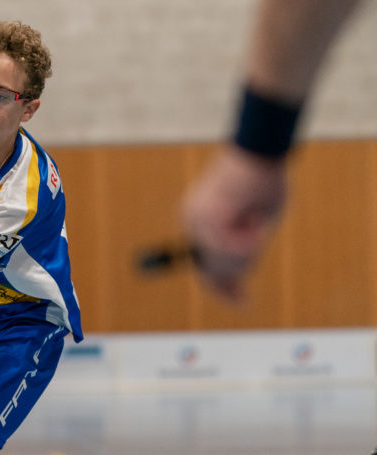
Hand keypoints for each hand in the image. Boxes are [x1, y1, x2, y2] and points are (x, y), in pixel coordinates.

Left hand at [182, 145, 287, 299]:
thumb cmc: (262, 180)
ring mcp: (195, 224)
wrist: (259, 152)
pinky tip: (251, 215)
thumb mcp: (256, 223)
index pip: (205, 267)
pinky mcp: (205, 221)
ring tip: (253, 216)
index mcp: (199, 225)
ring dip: (248, 246)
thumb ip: (245, 248)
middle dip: (239, 265)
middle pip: (216, 270)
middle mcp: (191, 226)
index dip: (223, 288)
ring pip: (225, 262)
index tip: (243, 302)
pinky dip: (248, 237)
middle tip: (253, 233)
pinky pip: (230, 248)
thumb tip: (240, 273)